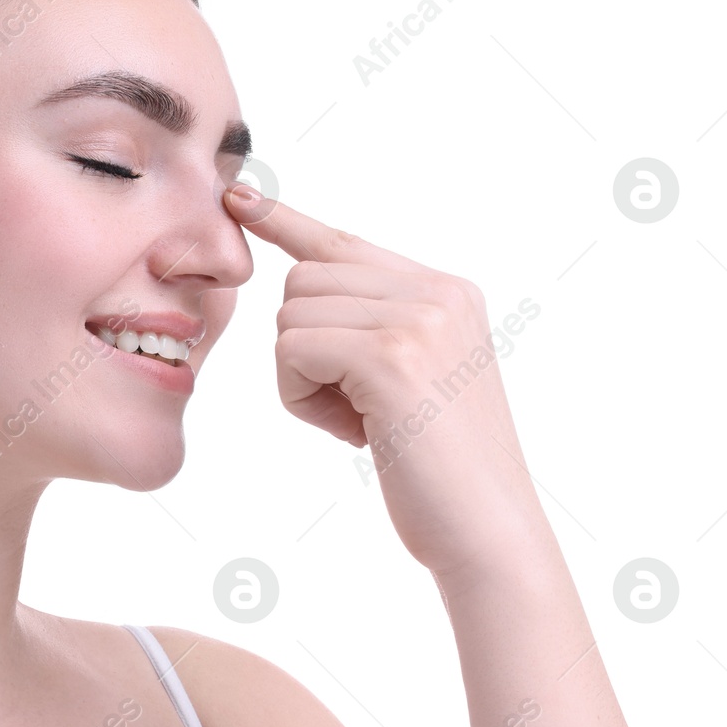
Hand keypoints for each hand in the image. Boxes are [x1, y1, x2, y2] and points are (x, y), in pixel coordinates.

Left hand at [224, 184, 547, 575]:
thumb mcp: (415, 379)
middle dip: (304, 349)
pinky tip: (353, 431)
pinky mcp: (391, 356)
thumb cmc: (439, 472)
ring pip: (291, 316)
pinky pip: (291, 351)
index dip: (287, 221)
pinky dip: (301, 398)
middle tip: (354, 408)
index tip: (239, 195)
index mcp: (448, 291)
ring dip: (303, 379)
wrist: (488, 531)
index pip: (345, 243)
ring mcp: (418, 319)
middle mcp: (438, 291)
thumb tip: (301, 286)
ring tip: (362, 421)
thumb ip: (374, 326)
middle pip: (303, 282)